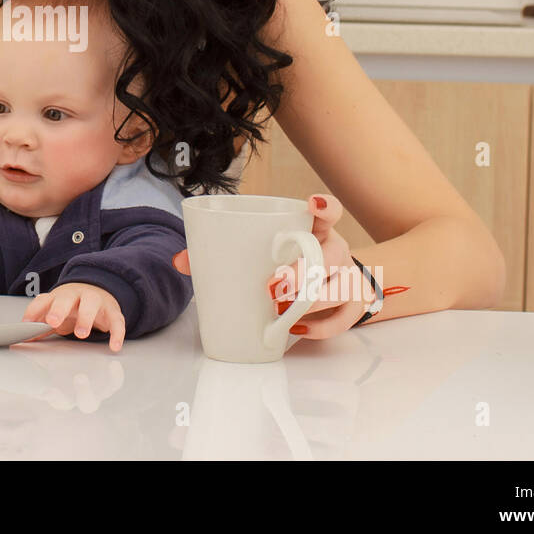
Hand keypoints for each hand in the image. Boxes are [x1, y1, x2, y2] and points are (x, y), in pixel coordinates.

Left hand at [21, 282, 126, 351]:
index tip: (27, 323)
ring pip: (91, 304)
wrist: (99, 292)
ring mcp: (96, 301)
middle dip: (59, 309)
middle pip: (67, 298)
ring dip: (85, 318)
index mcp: (59, 297)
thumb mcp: (56, 315)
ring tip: (81, 334)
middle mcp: (77, 295)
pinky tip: (113, 345)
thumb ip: (41, 325)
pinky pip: (117, 321)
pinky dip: (116, 333)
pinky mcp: (112, 311)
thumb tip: (24, 337)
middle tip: (53, 321)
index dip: (35, 310)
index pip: (44, 300)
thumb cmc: (73, 307)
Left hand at [170, 193, 370, 340]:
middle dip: (301, 272)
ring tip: (281, 312)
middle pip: (331, 256)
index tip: (310, 204)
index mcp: (314, 229)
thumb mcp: (262, 252)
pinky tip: (298, 330)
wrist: (327, 284)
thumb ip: (219, 252)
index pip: (330, 210)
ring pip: (341, 288)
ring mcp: (349, 277)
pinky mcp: (353, 305)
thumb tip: (180, 261)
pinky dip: (322, 327)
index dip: (325, 206)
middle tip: (271, 287)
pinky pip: (345, 318)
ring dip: (311, 303)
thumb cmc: (285, 263)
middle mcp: (336, 250)